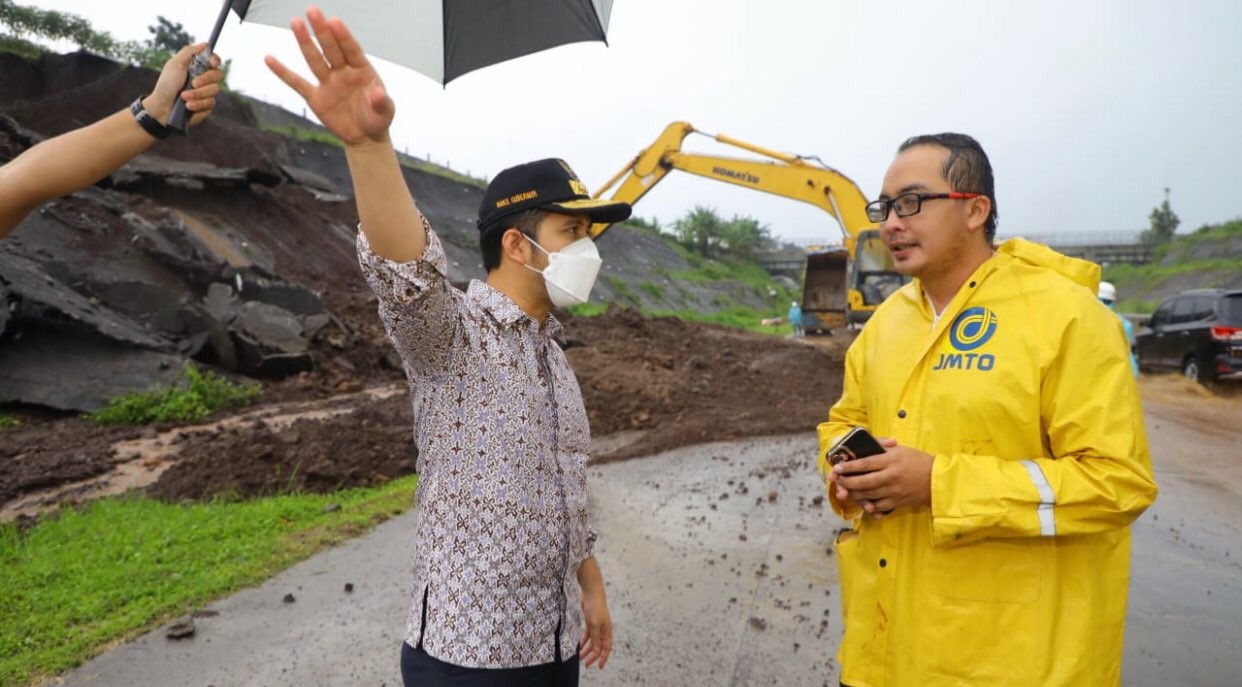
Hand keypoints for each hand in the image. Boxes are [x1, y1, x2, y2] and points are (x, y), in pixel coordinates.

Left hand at [145, 43, 224, 124]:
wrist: (162, 107)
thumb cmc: (166, 84)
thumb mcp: (175, 64)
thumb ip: (189, 52)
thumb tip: (206, 44)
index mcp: (198, 67)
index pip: (214, 60)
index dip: (215, 60)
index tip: (212, 63)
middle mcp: (205, 79)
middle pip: (219, 74)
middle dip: (206, 79)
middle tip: (193, 83)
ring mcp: (207, 93)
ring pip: (214, 90)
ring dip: (197, 94)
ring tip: (184, 97)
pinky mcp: (207, 106)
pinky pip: (210, 103)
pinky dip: (198, 104)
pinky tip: (188, 106)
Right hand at [265, 6, 393, 146]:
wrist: (364, 136)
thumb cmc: (377, 118)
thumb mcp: (386, 112)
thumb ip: (382, 102)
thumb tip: (378, 93)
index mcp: (362, 70)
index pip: (352, 50)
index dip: (344, 37)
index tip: (334, 21)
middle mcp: (343, 71)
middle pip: (331, 48)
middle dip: (322, 31)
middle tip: (313, 11)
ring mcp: (328, 82)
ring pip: (315, 59)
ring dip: (305, 42)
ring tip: (296, 22)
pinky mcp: (315, 97)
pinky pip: (297, 83)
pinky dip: (283, 72)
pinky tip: (270, 59)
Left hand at [579, 586, 612, 668]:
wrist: (591, 593)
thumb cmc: (596, 607)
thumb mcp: (595, 624)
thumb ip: (595, 638)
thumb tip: (596, 650)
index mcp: (607, 632)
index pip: (607, 648)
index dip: (604, 658)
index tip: (599, 667)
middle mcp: (603, 630)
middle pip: (599, 647)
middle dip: (593, 656)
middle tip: (586, 664)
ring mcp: (596, 626)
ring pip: (592, 642)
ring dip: (587, 650)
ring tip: (580, 657)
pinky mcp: (590, 622)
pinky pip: (587, 635)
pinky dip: (583, 641)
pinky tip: (579, 646)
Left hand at [830, 439, 933, 517]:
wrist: (937, 480)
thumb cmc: (918, 461)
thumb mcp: (902, 450)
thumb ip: (884, 448)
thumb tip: (868, 445)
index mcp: (891, 460)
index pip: (866, 463)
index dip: (850, 466)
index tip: (837, 467)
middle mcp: (891, 476)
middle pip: (864, 481)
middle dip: (847, 482)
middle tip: (837, 481)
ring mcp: (894, 491)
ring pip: (868, 495)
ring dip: (854, 494)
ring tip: (845, 491)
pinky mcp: (898, 502)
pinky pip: (879, 506)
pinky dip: (869, 505)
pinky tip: (862, 503)